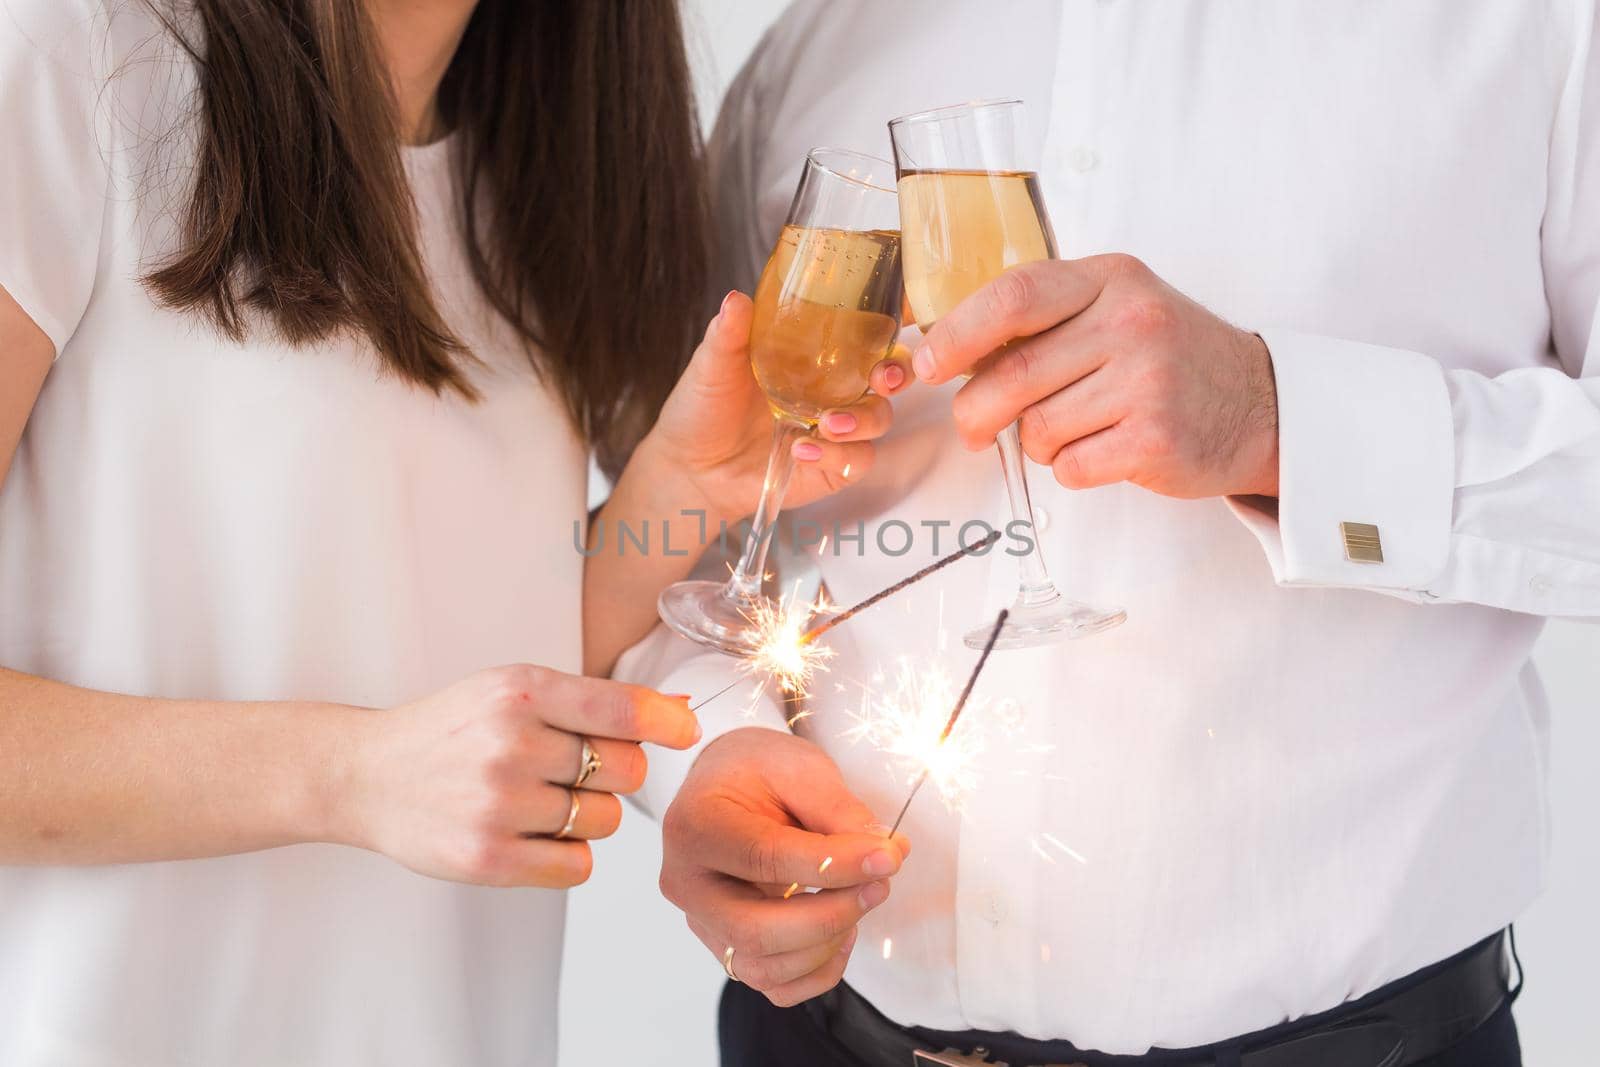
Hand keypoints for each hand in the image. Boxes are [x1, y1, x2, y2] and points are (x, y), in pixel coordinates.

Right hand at [340, 665, 699, 888]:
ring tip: (541, 801)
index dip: (666, 722)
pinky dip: (568, 855)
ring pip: (605, 821)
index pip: (619, 706)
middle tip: (575, 770)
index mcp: (521, 692)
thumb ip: (593, 702)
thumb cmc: (453, 730)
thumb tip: (679, 714)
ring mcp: (497, 804)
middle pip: (626, 769)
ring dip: (589, 816)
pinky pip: (577, 866)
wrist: (366, 775)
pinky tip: (532, 835)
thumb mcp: (514, 692)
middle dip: (616, 773)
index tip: (686, 733)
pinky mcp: (487, 858)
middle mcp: (510, 744)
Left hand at [638, 291, 909, 526]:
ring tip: (826, 424)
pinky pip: (856, 459)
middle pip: (892, 374)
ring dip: (861, 419)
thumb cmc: (705, 407)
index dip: (897, 319)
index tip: (903, 310)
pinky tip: (801, 449)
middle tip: (881, 378)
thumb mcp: (714, 365)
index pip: (868, 331)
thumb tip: (736, 299)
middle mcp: (836, 388)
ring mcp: (838, 429)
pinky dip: (835, 454)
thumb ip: (729, 334)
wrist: (692, 467)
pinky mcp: (834, 467)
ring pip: (879, 418)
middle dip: (897, 373)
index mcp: (818, 354)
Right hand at [660, 728, 910, 1006]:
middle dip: (832, 914)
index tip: (886, 858)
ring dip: (829, 944)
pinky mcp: (726, 947)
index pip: (764, 858)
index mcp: (695, 826)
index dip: (833, 864)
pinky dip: (819, 970)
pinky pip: (775, 986)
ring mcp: (702, 923)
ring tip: (863, 898)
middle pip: (756, 930)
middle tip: (880, 883)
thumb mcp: (799, 767)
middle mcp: (686, 883)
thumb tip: (884, 856)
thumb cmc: (759, 771)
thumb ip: (839, 810)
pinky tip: (842, 931)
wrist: (729, 784)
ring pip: (765, 967)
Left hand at [912, 254, 1279, 498]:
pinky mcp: (1155, 439)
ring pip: (1037, 427)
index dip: (957, 333)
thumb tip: (948, 350)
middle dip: (975, 410)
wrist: (1260, 404)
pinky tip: (1100, 451)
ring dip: (1033, 443)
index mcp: (1111, 279)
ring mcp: (1146, 381)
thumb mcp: (1117, 308)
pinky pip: (1069, 465)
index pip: (1014, 297)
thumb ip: (1046, 318)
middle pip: (1013, 373)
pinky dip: (1068, 468)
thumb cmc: (1170, 358)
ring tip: (1067, 432)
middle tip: (972, 427)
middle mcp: (1131, 322)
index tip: (926, 363)